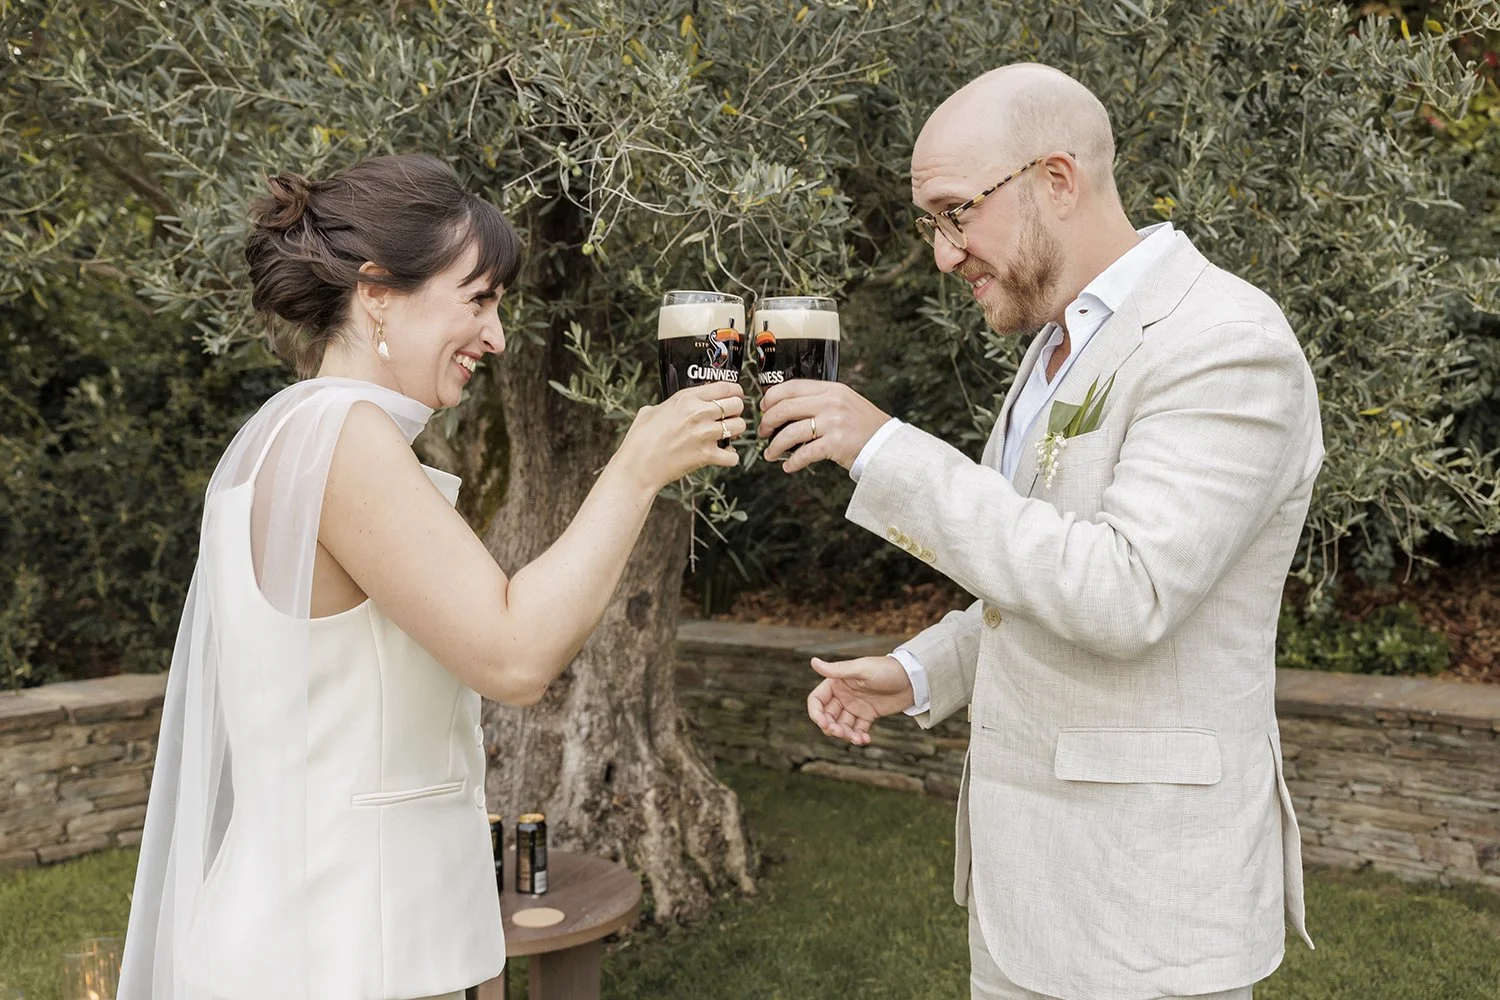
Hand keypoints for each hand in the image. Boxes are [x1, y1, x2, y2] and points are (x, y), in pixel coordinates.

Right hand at [616, 382, 745, 489]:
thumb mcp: (651, 411)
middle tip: (729, 418)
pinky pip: (733, 456)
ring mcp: (705, 434)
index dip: (735, 392)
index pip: (725, 387)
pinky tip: (722, 455)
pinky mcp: (706, 455)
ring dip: (736, 432)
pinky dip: (731, 457)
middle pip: (737, 404)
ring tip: (726, 436)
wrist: (637, 466)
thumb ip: (668, 405)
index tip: (735, 396)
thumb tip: (671, 407)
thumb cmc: (640, 440)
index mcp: (686, 398)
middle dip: (736, 412)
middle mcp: (699, 412)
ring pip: (740, 426)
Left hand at [758, 380, 889, 473]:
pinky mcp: (836, 444)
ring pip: (790, 432)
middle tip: (763, 432)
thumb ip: (820, 400)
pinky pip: (804, 453)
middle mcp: (831, 403)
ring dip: (775, 445)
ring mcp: (833, 423)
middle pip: (785, 408)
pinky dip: (792, 462)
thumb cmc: (864, 426)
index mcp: (831, 389)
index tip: (763, 408)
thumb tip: (786, 407)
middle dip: (768, 422)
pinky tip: (788, 466)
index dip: (772, 397)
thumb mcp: (844, 402)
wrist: (886, 444)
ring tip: (770, 453)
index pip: (792, 387)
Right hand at [806, 655, 915, 745]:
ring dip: (846, 735)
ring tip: (858, 738)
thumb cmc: (886, 669)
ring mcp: (855, 706)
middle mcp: (843, 695)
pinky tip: (865, 739)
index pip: (817, 701)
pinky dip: (858, 737)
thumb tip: (813, 662)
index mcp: (837, 683)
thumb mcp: (862, 669)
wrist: (913, 679)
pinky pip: (857, 729)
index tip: (825, 724)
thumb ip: (838, 670)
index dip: (816, 714)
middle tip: (843, 734)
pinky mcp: (868, 715)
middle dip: (832, 728)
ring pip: (842, 726)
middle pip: (827, 717)